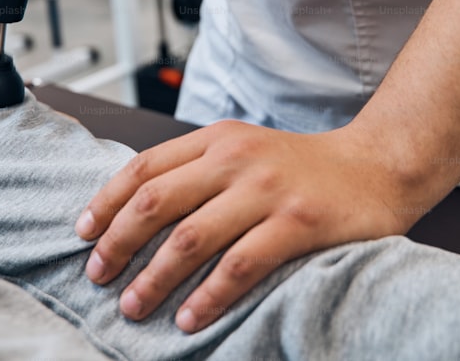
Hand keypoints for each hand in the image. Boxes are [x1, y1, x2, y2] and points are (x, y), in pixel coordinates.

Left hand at [74, 120, 424, 332]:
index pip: (144, 167)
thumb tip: (136, 212)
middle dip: (118, 244)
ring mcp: (266, 190)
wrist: (377, 166)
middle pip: (156, 202)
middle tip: (99, 276)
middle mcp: (235, 159)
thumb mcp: (244, 150)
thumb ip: (198, 170)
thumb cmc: (302, 167)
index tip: (83, 234)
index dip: (106, 202)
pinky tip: (189, 318)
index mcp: (216, 140)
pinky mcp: (297, 223)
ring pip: (190, 238)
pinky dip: (208, 296)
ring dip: (154, 278)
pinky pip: (240, 266)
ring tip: (133, 306)